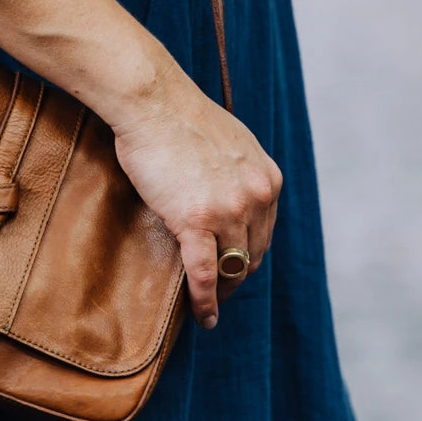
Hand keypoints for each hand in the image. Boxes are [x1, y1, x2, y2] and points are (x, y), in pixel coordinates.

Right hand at [112, 68, 281, 329]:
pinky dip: (205, 301)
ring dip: (223, 293)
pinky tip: (204, 317)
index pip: (265, 231)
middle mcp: (256, 197)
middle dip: (238, 276)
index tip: (236, 266)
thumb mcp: (231, 142)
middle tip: (223, 291)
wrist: (153, 103)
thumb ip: (240, 171)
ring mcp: (228, 211)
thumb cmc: (179, 117)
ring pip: (232, 268)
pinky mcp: (196, 221)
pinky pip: (204, 273)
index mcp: (268, 179)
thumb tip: (231, 188)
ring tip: (212, 308)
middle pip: (253, 254)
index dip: (250, 254)